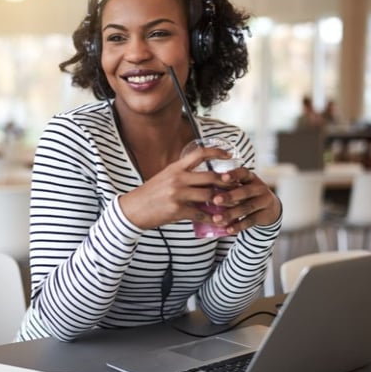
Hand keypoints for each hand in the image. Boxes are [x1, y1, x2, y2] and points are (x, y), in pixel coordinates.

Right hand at [118, 145, 236, 229]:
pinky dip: (211, 217)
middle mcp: (178, 178)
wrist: (133, 209)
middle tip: (237, 185)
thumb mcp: (164, 177)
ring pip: (209, 195)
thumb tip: (201, 177)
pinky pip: (201, 213)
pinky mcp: (177, 210)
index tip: (229, 154)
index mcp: (175, 168)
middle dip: (227, 181)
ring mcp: (178, 194)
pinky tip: (217, 219)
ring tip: (231, 204)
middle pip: (211, 176)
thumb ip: (182, 175)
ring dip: (223, 201)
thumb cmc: (150, 194)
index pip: (199, 154)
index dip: (216, 152)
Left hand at [209, 168, 281, 233]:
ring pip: (247, 207)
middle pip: (245, 191)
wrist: (269, 208)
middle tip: (215, 200)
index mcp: (250, 177)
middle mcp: (259, 187)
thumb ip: (227, 186)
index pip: (243, 173)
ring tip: (217, 219)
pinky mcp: (265, 215)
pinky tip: (228, 229)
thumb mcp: (241, 186)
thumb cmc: (246, 194)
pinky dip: (238, 226)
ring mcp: (264, 201)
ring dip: (231, 213)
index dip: (234, 174)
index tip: (222, 177)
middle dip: (229, 196)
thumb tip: (201, 188)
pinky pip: (251, 220)